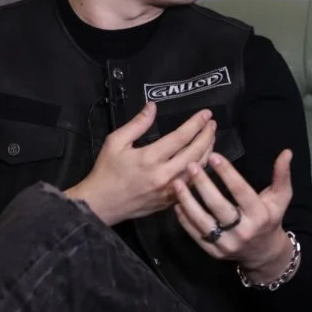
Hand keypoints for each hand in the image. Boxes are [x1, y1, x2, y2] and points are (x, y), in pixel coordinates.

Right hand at [66, 102, 216, 225]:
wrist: (100, 205)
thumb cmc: (106, 172)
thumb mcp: (116, 142)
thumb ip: (137, 124)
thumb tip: (153, 106)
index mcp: (150, 158)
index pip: (181, 137)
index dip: (196, 124)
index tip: (206, 114)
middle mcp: (164, 175)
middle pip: (195, 152)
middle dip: (207, 136)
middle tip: (212, 123)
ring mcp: (169, 191)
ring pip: (198, 169)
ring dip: (208, 152)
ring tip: (211, 138)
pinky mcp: (170, 201)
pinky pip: (192, 184)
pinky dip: (200, 170)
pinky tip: (202, 160)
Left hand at [172, 149, 294, 278]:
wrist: (263, 253)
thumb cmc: (270, 219)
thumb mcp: (281, 198)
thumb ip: (282, 175)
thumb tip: (287, 152)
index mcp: (260, 215)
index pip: (241, 191)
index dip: (227, 173)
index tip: (214, 156)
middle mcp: (243, 231)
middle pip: (218, 206)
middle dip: (203, 185)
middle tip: (191, 166)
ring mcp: (227, 244)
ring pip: (202, 221)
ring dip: (188, 201)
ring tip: (177, 183)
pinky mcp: (214, 252)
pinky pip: (195, 234)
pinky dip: (184, 219)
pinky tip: (177, 202)